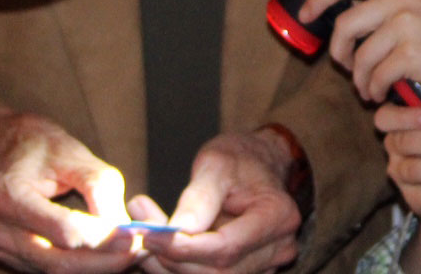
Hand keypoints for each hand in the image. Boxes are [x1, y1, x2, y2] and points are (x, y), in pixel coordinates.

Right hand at [0, 108, 142, 272]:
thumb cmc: (39, 145)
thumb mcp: (74, 153)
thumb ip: (100, 188)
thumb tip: (122, 227)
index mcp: (8, 196)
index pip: (63, 231)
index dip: (103, 238)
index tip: (135, 236)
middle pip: (58, 261)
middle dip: (104, 261)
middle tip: (138, 251)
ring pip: (54, 271)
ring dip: (95, 267)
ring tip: (127, 253)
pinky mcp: (8, 255)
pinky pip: (48, 269)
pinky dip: (80, 265)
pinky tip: (105, 255)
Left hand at [133, 130, 301, 273]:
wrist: (258, 163)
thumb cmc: (239, 158)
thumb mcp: (217, 163)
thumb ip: (199, 197)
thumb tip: (178, 229)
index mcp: (277, 215)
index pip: (227, 247)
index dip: (185, 247)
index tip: (150, 235)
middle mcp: (278, 246)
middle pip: (219, 272)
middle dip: (174, 259)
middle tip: (141, 234)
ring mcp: (267, 263)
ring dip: (172, 265)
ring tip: (146, 237)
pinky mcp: (249, 269)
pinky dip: (181, 265)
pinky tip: (162, 247)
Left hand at [301, 0, 420, 117]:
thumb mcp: (418, 11)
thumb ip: (384, 8)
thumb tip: (340, 20)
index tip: (306, 14)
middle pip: (344, 23)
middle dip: (337, 52)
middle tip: (344, 67)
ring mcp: (407, 24)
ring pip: (358, 55)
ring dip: (358, 79)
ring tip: (368, 89)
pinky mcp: (410, 54)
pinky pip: (374, 76)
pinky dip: (372, 90)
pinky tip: (381, 94)